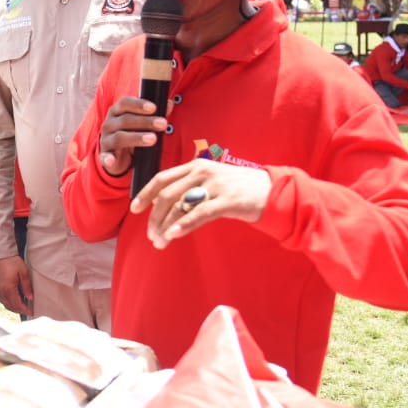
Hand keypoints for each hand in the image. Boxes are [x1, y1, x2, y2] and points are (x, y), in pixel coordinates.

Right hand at [0, 256, 32, 315]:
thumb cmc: (12, 261)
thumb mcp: (23, 272)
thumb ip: (27, 286)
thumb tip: (30, 298)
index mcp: (8, 289)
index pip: (17, 305)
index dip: (24, 310)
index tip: (31, 312)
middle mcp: (0, 291)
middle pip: (10, 306)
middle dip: (19, 310)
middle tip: (27, 311)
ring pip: (4, 303)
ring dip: (12, 307)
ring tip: (21, 306)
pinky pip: (0, 298)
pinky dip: (7, 301)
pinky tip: (12, 298)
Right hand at [96, 96, 166, 176]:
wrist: (116, 154)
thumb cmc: (130, 133)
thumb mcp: (141, 123)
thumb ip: (154, 114)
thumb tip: (169, 103)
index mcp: (117, 111)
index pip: (125, 103)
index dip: (139, 104)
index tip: (154, 108)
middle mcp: (109, 123)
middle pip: (126, 120)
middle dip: (145, 121)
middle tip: (163, 124)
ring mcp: (106, 139)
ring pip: (120, 137)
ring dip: (137, 137)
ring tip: (153, 139)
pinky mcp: (105, 155)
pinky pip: (105, 157)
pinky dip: (108, 159)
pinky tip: (112, 160)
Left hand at [129, 160, 271, 249]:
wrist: (272, 190)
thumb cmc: (238, 189)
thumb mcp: (211, 181)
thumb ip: (189, 188)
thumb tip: (162, 203)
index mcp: (195, 166)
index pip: (162, 178)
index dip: (145, 193)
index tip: (135, 209)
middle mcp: (202, 172)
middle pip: (167, 194)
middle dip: (154, 217)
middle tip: (151, 235)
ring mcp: (215, 185)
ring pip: (180, 206)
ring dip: (166, 226)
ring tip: (160, 242)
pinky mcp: (228, 200)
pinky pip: (199, 214)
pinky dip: (183, 225)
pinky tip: (173, 235)